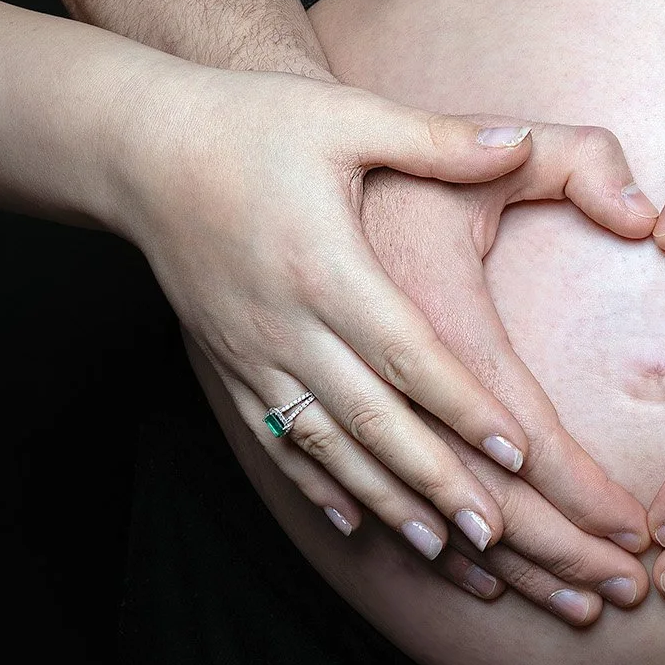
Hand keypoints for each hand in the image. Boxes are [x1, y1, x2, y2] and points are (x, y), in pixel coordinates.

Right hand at [111, 66, 654, 581]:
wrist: (145, 147)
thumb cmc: (255, 122)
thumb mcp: (348, 116)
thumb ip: (434, 138)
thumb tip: (517, 139)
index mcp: (326, 267)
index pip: (407, 354)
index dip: (463, 407)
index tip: (519, 454)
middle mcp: (286, 324)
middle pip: (371, 419)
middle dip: (435, 480)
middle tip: (498, 533)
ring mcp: (252, 352)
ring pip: (325, 445)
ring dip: (385, 500)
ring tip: (443, 547)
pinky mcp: (228, 365)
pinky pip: (277, 441)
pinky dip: (319, 488)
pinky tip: (357, 525)